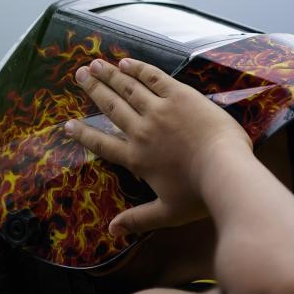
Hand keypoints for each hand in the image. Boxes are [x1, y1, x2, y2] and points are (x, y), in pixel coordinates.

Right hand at [64, 58, 252, 235]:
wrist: (225, 172)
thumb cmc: (199, 197)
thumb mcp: (167, 214)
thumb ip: (138, 220)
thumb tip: (112, 231)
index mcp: (137, 159)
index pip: (103, 144)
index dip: (84, 134)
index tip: (68, 125)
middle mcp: (142, 131)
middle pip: (111, 107)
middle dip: (94, 90)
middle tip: (79, 75)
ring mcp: (160, 110)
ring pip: (128, 88)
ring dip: (110, 74)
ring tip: (95, 64)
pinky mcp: (181, 96)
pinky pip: (154, 77)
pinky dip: (138, 68)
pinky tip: (126, 62)